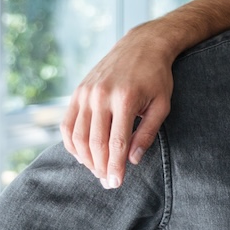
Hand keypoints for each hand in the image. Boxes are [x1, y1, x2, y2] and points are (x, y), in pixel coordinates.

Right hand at [61, 25, 176, 187]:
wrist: (141, 45)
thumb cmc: (157, 77)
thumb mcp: (162, 105)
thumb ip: (147, 133)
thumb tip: (132, 160)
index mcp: (126, 99)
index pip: (117, 142)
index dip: (116, 166)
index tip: (116, 183)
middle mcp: (102, 95)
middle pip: (95, 142)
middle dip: (100, 167)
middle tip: (107, 182)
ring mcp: (86, 92)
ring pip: (78, 135)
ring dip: (85, 158)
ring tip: (97, 170)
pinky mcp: (78, 91)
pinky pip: (67, 123)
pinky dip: (71, 143)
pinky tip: (82, 155)